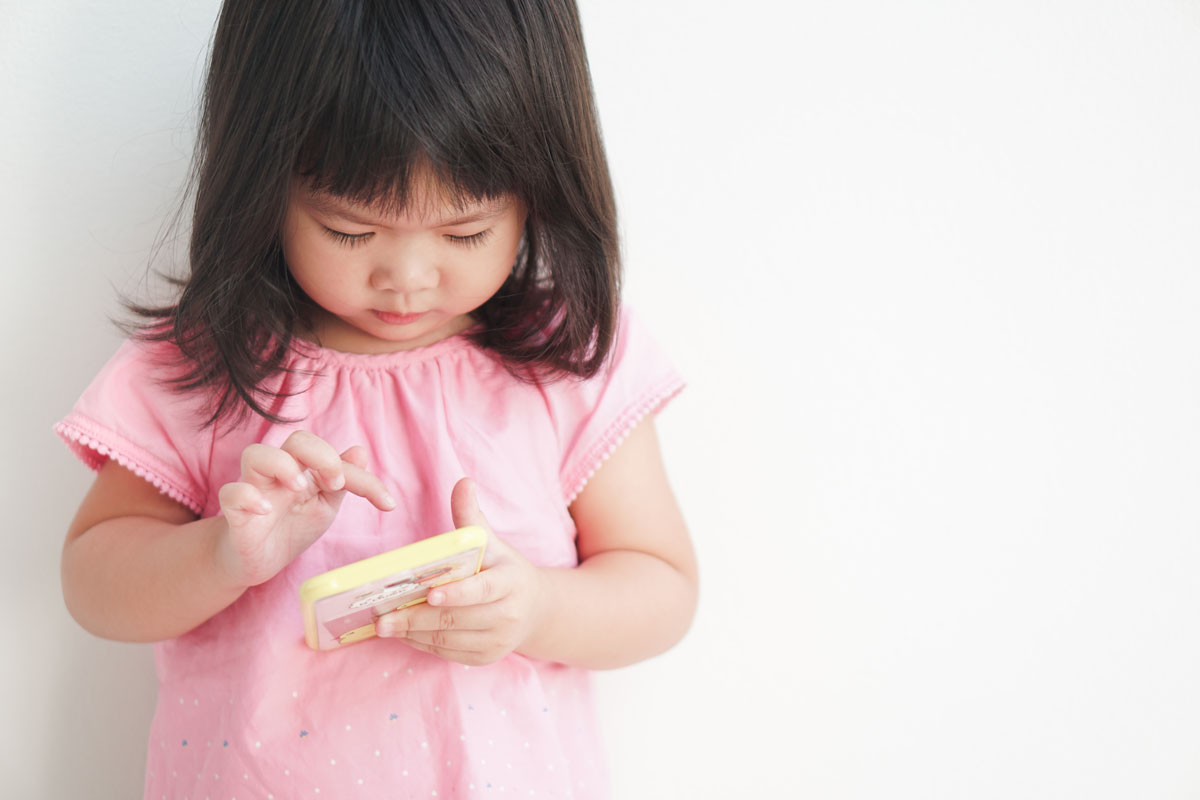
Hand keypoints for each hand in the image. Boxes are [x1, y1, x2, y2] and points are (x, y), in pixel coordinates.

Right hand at [215, 430, 395, 587]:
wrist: (258, 561)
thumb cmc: (292, 526)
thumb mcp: (325, 505)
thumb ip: (342, 480)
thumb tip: (360, 449)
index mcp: (306, 469)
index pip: (334, 456)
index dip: (363, 478)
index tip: (387, 504)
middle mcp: (280, 472)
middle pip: (297, 439)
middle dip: (321, 454)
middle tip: (335, 483)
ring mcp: (254, 489)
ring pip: (256, 454)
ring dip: (282, 466)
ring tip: (299, 488)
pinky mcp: (234, 513)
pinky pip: (231, 493)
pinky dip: (247, 497)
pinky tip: (264, 510)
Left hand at [375, 478, 546, 665]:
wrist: (535, 609)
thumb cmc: (504, 569)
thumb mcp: (492, 543)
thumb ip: (471, 517)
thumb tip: (463, 482)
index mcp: (511, 582)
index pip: (483, 590)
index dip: (457, 593)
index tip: (429, 594)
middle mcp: (509, 615)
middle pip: (457, 619)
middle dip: (416, 619)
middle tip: (383, 616)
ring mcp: (498, 641)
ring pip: (448, 640)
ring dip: (413, 633)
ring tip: (384, 625)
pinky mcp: (486, 658)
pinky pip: (448, 654)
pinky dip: (422, 645)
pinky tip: (403, 634)